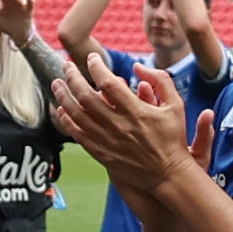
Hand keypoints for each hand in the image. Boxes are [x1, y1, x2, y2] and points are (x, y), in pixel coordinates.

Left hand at [60, 49, 196, 204]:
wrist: (168, 174)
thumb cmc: (173, 138)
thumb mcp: (176, 105)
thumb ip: (160, 80)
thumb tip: (137, 66)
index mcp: (136, 111)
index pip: (108, 83)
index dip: (96, 67)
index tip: (92, 57)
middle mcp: (118, 125)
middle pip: (86, 96)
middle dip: (73, 77)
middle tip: (67, 65)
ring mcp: (108, 141)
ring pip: (77, 115)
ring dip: (63, 97)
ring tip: (56, 83)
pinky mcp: (102, 155)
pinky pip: (78, 135)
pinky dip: (67, 121)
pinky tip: (61, 110)